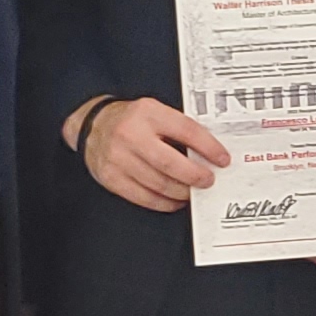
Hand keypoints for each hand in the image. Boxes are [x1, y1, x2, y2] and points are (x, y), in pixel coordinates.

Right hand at [73, 95, 228, 211]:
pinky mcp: (111, 178)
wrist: (92, 125)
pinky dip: (164, 202)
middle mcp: (131, 134)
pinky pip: (144, 197)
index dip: (208, 147)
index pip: (186, 130)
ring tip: (192, 191)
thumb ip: (178, 128)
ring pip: (158, 184)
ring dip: (181, 192)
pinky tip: (174, 200)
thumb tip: (209, 152)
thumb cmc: (130, 120)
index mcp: (148, 113)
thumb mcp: (154, 112)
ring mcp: (118, 158)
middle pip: (171, 163)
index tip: (222, 159)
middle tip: (208, 180)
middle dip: (195, 176)